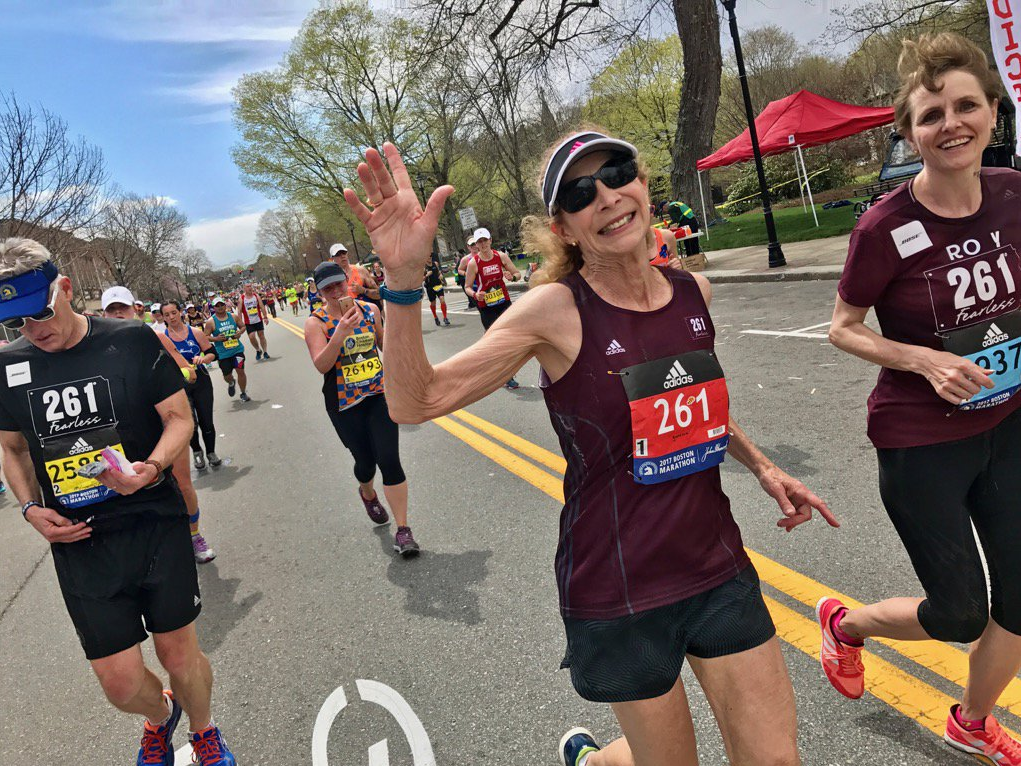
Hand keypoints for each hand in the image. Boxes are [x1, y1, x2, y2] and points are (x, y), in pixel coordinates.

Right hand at [25, 504, 91, 542]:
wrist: (32, 515)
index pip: (67, 531)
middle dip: (81, 533)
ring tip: (87, 534)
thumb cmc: (40, 514)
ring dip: (79, 536)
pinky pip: (66, 539)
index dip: (77, 528)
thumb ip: (61, 520)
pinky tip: (79, 536)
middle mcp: (52, 537)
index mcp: (51, 532)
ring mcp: (53, 538)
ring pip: (69, 539)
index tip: (84, 524)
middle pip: (70, 536)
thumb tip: (71, 523)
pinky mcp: (54, 537)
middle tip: (89, 530)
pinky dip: (74, 537)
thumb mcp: (51, 514)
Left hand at [97, 461, 158, 495]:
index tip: (112, 469)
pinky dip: (102, 480)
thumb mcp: (146, 467)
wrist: (145, 476)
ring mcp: (122, 490)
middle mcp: (128, 489)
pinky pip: (108, 485)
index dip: (118, 475)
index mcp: (136, 484)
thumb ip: (141, 467)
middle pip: (116, 483)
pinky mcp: (117, 488)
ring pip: (110, 485)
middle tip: (103, 468)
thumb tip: (134, 467)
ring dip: (103, 478)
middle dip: (108, 475)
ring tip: (98, 471)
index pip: (126, 481)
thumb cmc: (145, 471)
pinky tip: (97, 475)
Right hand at [328, 306, 361, 341]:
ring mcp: (350, 326)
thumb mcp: (341, 321)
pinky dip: (358, 322)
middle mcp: (347, 322)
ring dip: (359, 317)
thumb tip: (351, 314)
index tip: (354, 306)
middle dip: (357, 314)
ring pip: (357, 320)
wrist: (339, 335)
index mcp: (343, 319)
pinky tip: (359, 320)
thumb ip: (345, 318)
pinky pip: (357, 324)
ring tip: (359, 316)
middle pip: (354, 317)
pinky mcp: (352, 328)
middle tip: (358, 312)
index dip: (352, 309)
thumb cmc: (339, 327)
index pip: (348, 312)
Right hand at [344, 143, 452, 288]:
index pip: (400, 175)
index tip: (387, 144)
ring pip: (372, 192)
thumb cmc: (420, 246)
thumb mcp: (429, 224)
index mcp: (408, 200)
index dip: (394, 160)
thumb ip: (435, 205)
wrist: (406, 267)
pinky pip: (362, 211)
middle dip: (377, 166)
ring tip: (360, 166)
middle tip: (369, 151)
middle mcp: (393, 203)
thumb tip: (450, 187)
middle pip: (383, 180)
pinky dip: (354, 203)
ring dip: (366, 180)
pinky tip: (348, 191)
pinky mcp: (372, 225)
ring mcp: (381, 212)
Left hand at [757, 465, 839, 532]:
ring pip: (801, 515)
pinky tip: (787, 526)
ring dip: (792, 521)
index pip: (818, 504)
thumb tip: (791, 514)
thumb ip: (783, 502)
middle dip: (795, 521)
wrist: (766, 472)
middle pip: (806, 514)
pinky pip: (796, 514)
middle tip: (779, 524)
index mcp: (801, 490)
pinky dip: (792, 520)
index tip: (836, 524)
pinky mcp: (794, 501)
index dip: (828, 514)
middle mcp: (803, 495)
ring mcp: (798, 499)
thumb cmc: (771, 478)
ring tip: (779, 524)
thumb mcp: (775, 490)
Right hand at [918, 349, 993, 404]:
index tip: (990, 385)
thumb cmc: (946, 360)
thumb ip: (977, 368)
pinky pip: (957, 401)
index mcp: (963, 366)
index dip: (989, 384)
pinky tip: (957, 392)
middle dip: (976, 387)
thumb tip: (991, 373)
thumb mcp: (963, 360)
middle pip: (976, 390)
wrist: (927, 362)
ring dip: (968, 393)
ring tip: (963, 387)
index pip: (983, 379)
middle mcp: (955, 376)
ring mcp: (948, 384)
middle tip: (971, 383)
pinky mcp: (941, 391)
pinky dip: (959, 398)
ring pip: (967, 396)